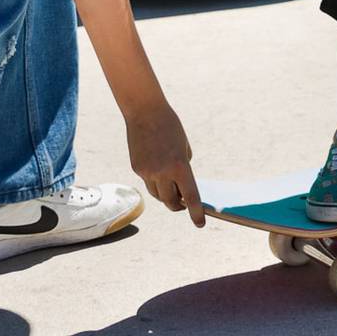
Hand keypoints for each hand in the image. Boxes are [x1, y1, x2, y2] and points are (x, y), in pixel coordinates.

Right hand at [126, 102, 203, 226]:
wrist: (145, 112)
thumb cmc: (170, 126)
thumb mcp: (184, 146)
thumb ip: (182, 166)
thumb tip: (178, 185)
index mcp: (180, 166)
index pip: (190, 197)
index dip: (196, 212)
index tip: (200, 224)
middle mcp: (162, 172)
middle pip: (170, 201)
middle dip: (178, 206)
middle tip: (182, 204)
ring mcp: (147, 172)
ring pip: (157, 194)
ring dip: (165, 195)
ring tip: (171, 187)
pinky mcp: (136, 168)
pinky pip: (147, 181)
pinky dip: (154, 180)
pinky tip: (156, 168)